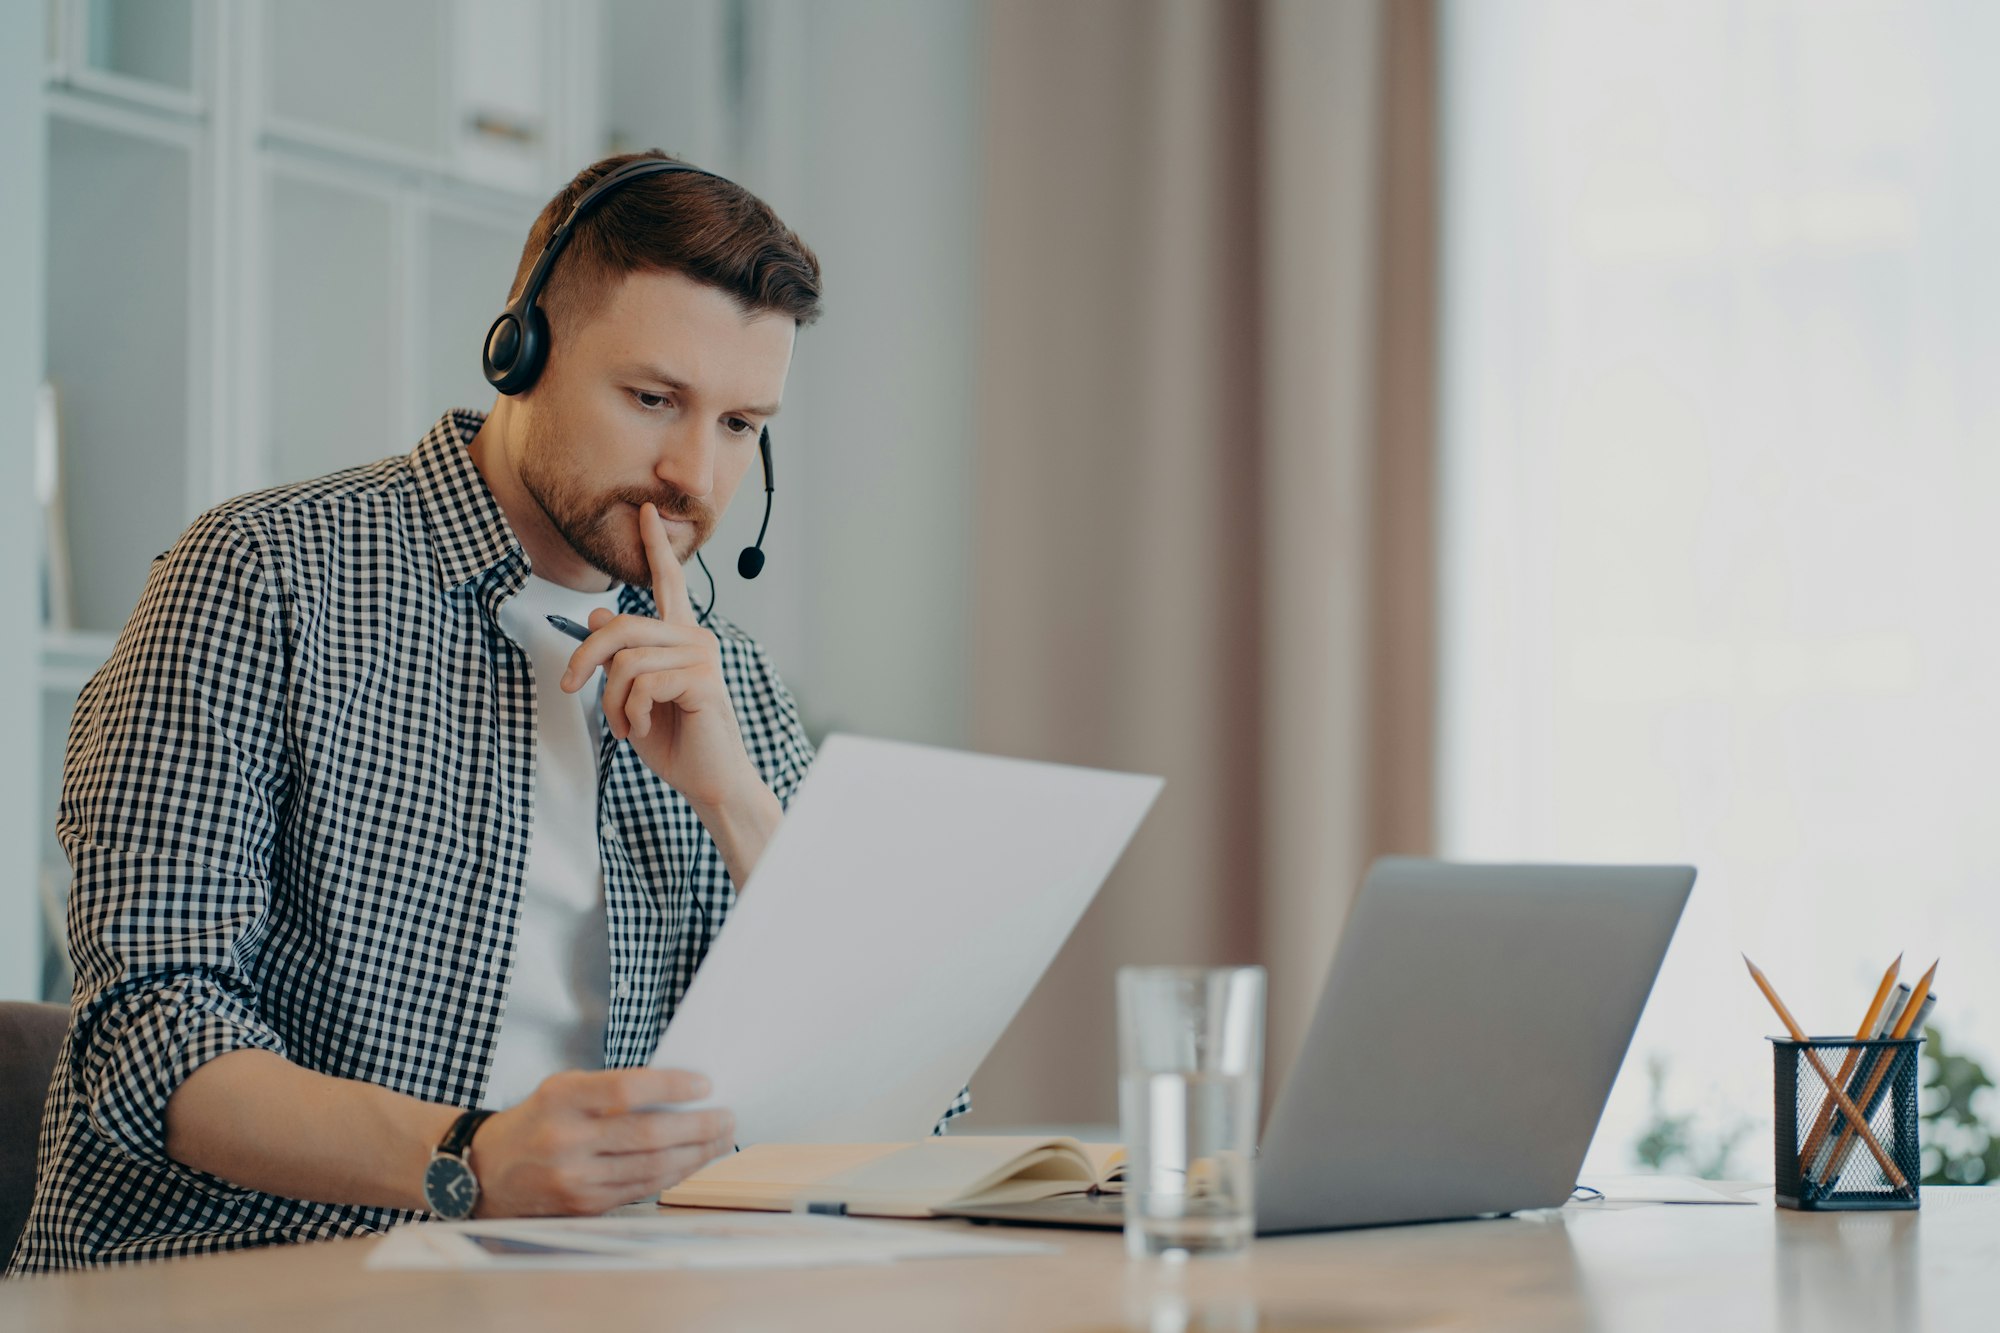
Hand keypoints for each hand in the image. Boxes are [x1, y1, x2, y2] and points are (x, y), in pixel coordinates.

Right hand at [470, 1068, 732, 1216]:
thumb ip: (612, 1087)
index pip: (627, 1089)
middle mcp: (567, 1140)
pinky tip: (693, 1162)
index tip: (705, 1085)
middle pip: (648, 1134)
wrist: (485, 1171)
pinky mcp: (583, 1206)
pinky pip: (640, 1189)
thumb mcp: (564, 1087)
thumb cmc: (537, 1119)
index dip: (672, 1086)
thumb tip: (679, 1091)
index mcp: (562, 1099)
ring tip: (720, 1139)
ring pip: (651, 1168)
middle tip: (727, 1118)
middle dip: (698, 1127)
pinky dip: (673, 1175)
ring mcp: (575, 1178)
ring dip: (695, 1155)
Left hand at [558, 501, 758, 810]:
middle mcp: (695, 637)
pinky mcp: (703, 680)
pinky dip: (628, 713)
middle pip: (620, 626)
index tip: (647, 510)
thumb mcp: (632, 696)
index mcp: (680, 637)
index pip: (669, 582)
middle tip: (568, 688)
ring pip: (625, 660)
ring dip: (610, 702)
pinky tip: (640, 730)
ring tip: (623, 726)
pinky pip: (642, 683)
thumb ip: (619, 658)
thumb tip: (598, 612)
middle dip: (584, 658)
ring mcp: (703, 656)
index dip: (655, 546)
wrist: (709, 781)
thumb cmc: (675, 740)